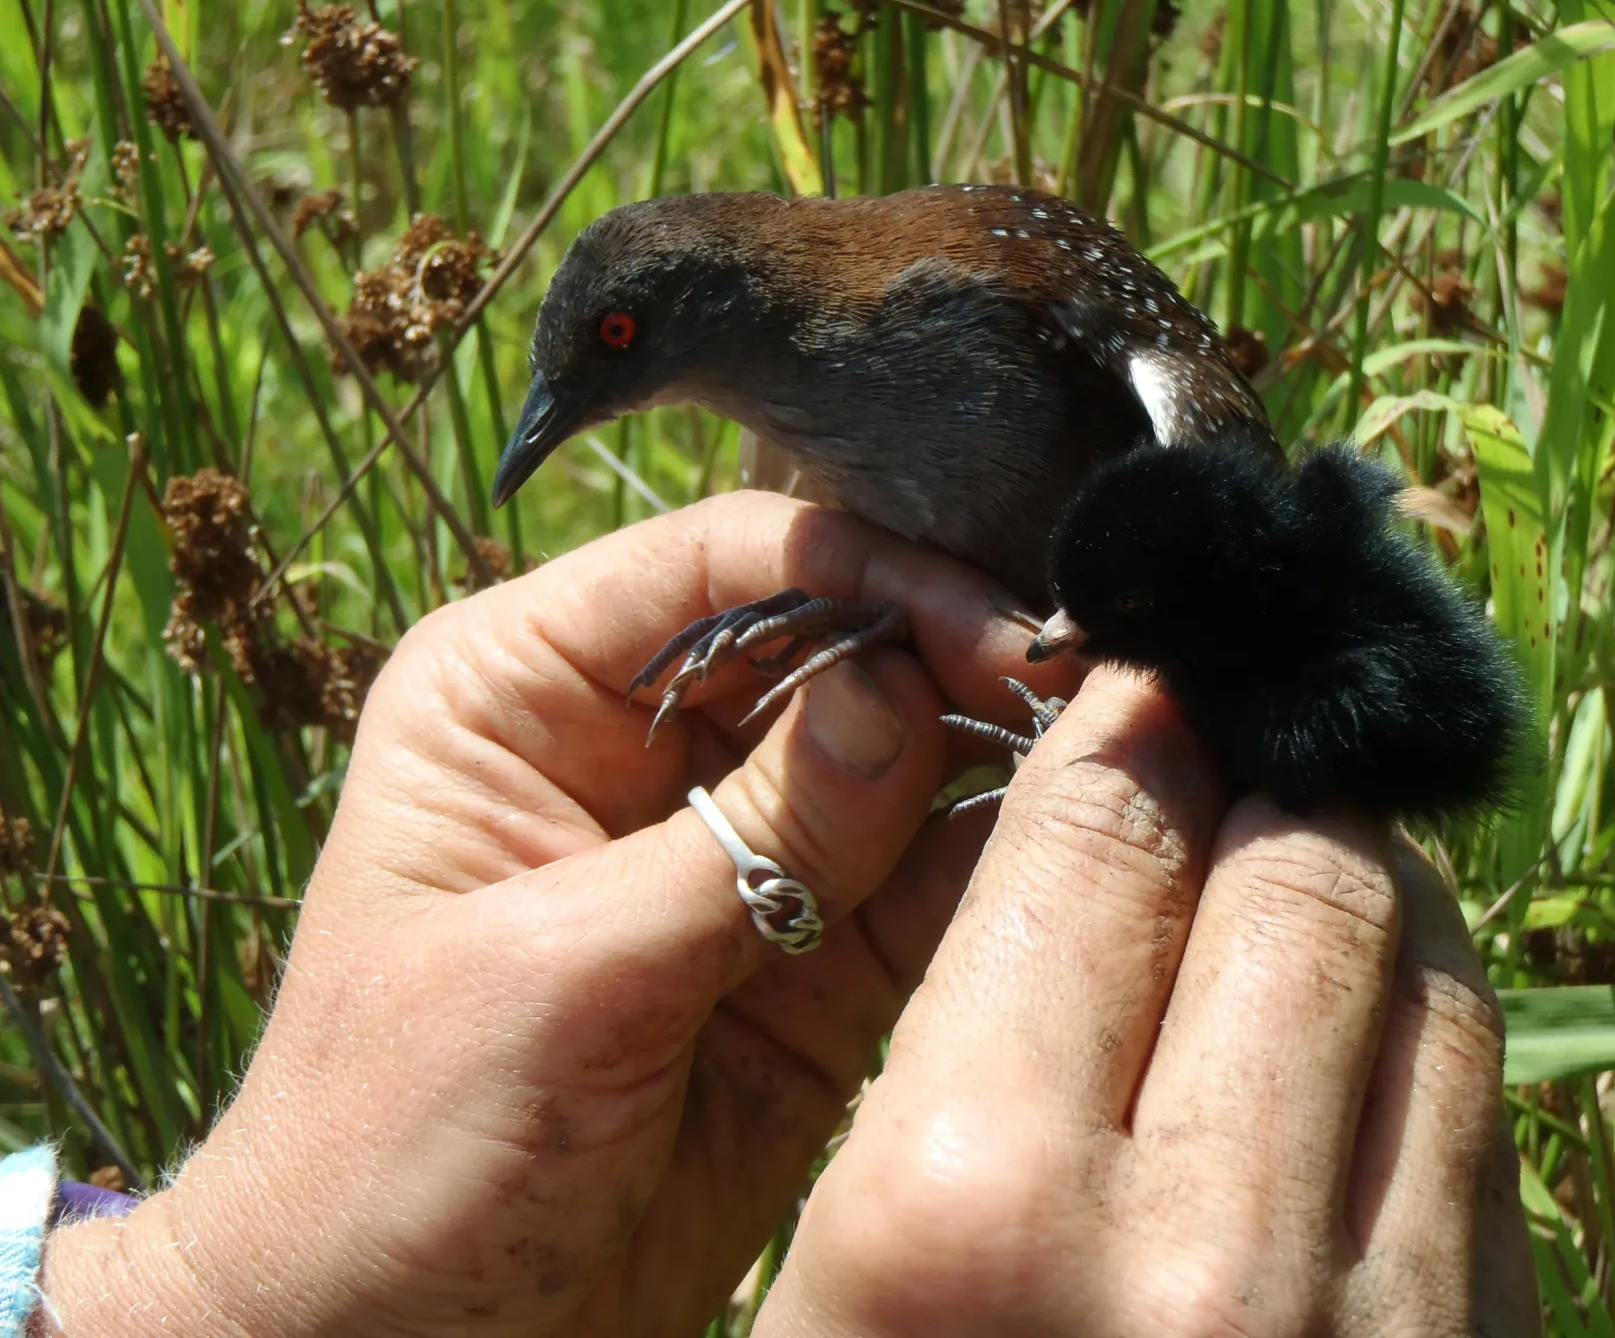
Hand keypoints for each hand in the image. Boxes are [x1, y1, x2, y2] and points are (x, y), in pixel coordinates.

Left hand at [42, 491, 1049, 1337]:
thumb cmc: (394, 1150)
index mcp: (527, 691)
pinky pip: (926, 889)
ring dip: (999, 763)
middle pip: (837, 648)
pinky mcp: (812, 962)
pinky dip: (1001, 874)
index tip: (997, 633)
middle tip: (1090, 695)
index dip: (872, 578)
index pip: (728, 565)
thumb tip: (904, 688)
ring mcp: (738, 855)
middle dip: (954, 667)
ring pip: (901, 764)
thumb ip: (747, 836)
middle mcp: (644, 746)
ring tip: (1118, 763)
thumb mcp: (563, 975)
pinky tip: (1085, 855)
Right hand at [758, 669, 1539, 1336]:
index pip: (1107, 832)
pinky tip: (1357, 1048)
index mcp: (976, 1200)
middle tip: (1212, 781)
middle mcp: (1205, 1259)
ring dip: (1364, 896)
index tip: (1135, 694)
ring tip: (1293, 888)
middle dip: (1255, 790)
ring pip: (1435, 979)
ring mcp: (1380, 1335)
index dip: (1128, 726)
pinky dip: (1427, 1037)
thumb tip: (1116, 789)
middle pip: (1304, 871)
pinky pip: (1494, 1132)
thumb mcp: (837, 1258)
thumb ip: (961, 1029)